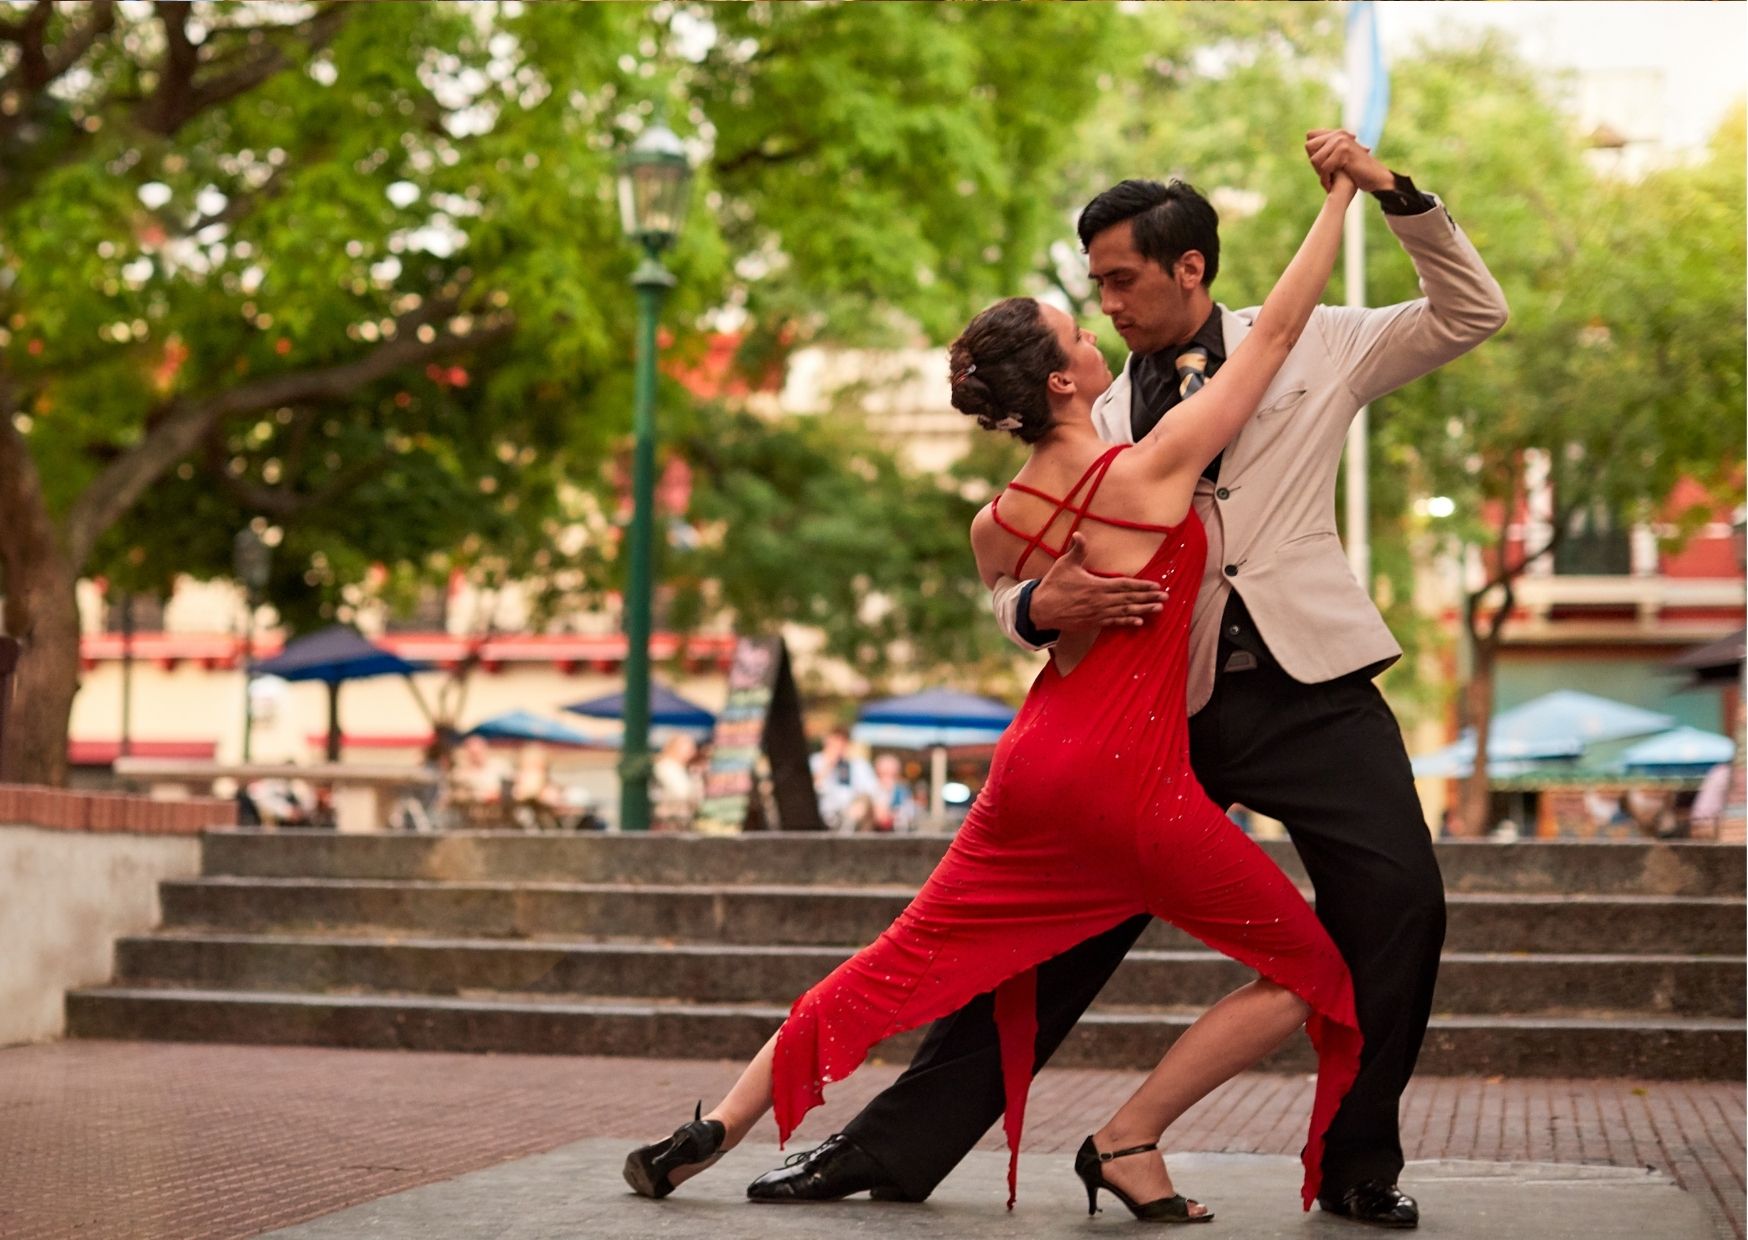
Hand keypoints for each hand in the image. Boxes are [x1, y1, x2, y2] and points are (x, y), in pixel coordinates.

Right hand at [1028, 533, 1167, 631]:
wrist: (1041, 610)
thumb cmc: (1053, 585)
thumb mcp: (1065, 565)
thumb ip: (1076, 550)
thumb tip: (1079, 534)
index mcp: (1097, 586)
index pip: (1125, 585)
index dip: (1142, 585)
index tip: (1157, 585)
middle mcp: (1101, 601)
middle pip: (1129, 599)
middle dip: (1148, 597)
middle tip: (1166, 597)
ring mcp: (1098, 614)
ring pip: (1125, 612)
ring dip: (1143, 610)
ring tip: (1159, 609)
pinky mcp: (1093, 623)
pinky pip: (1114, 623)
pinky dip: (1127, 622)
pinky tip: (1139, 622)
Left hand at [1305, 128, 1393, 193]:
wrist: (1375, 177)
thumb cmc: (1355, 171)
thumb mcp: (1339, 158)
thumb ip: (1326, 149)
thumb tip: (1307, 143)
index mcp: (1337, 133)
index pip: (1310, 136)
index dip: (1312, 152)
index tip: (1323, 164)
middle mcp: (1338, 134)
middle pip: (1309, 147)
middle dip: (1315, 163)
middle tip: (1325, 174)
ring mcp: (1342, 142)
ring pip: (1315, 159)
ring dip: (1320, 173)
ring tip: (1329, 180)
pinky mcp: (1344, 152)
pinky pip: (1324, 167)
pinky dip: (1325, 180)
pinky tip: (1330, 185)